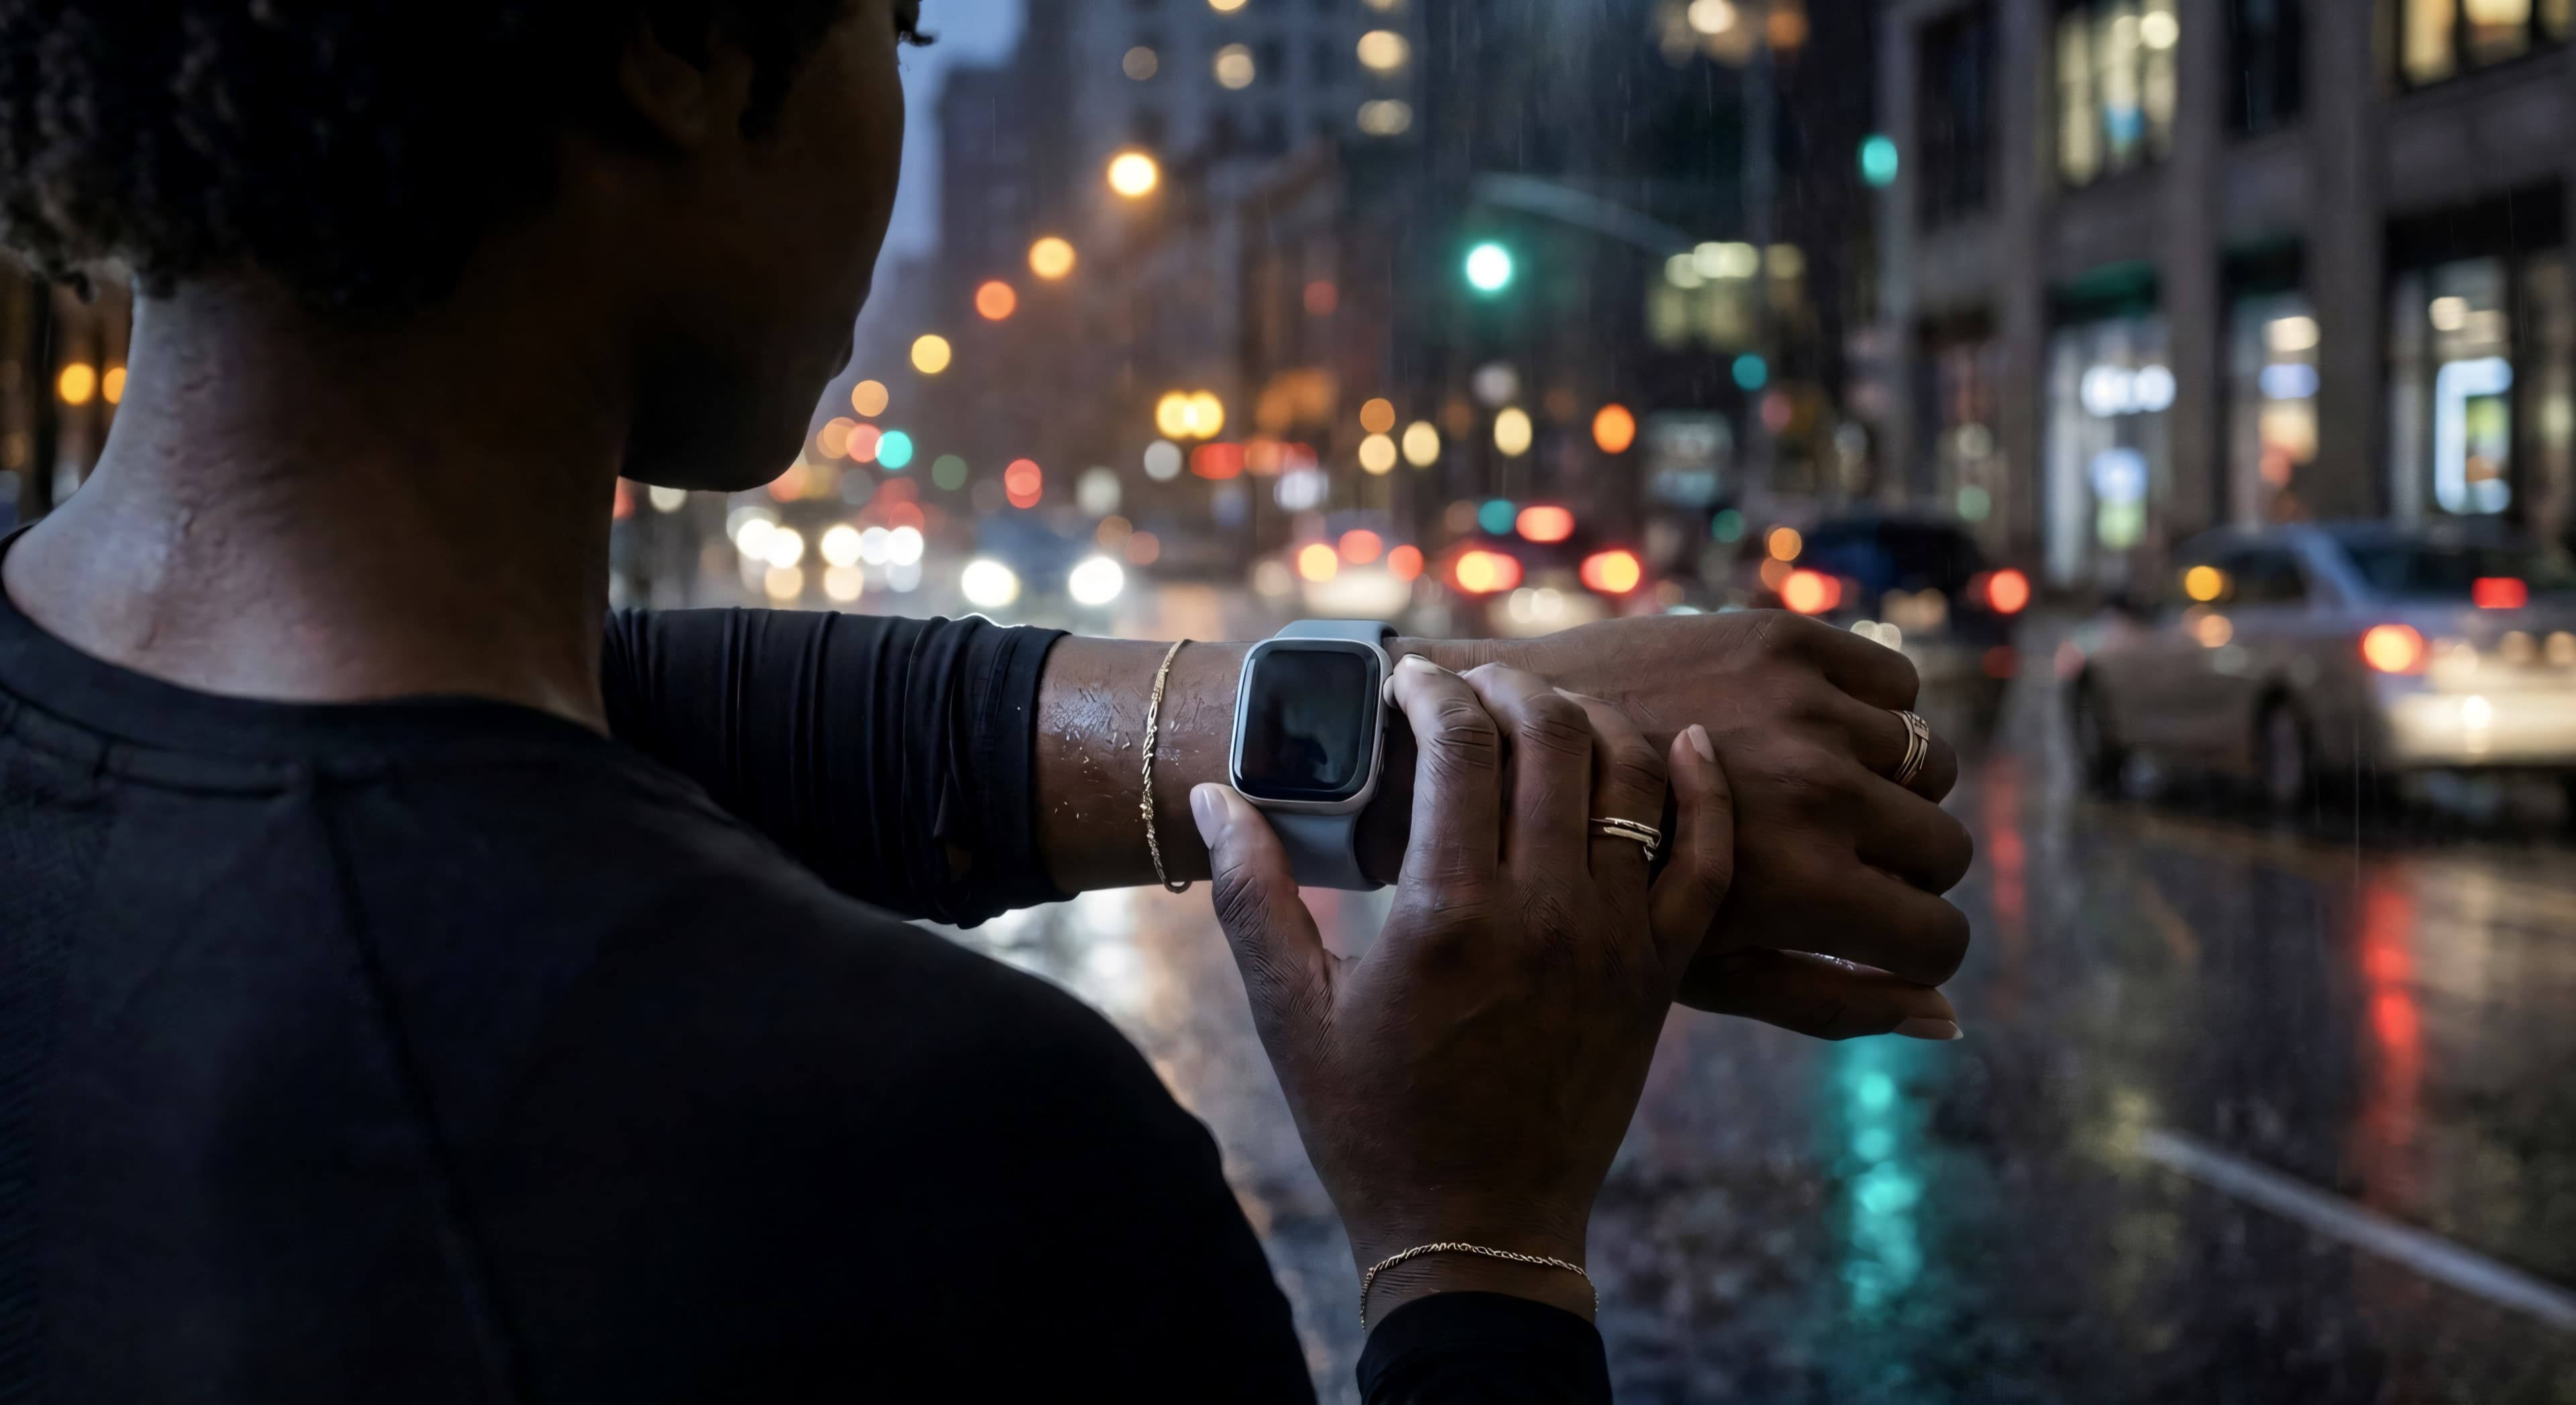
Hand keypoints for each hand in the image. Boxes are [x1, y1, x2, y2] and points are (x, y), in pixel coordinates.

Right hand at [1192, 658, 1734, 1326]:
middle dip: (1509, 686)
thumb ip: (1251, 895)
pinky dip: (1706, 791)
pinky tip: (1689, 743)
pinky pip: (1708, 860)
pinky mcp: (1658, 974)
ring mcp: (1614, 940)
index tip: (1407, 679)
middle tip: (1472, 685)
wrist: (1477, 1233)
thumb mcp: (1290, 1013)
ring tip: (1549, 710)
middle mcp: (1544, 912)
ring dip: (1595, 720)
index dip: (1433, 689)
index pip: (1461, 745)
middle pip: (1553, 738)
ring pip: (1633, 778)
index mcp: (1447, 914)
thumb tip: (1214, 795)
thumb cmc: (1370, 1124)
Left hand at [1415, 612, 1972, 1040]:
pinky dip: (1868, 708)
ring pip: (1927, 759)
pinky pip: (1893, 681)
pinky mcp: (1781, 638)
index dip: (1918, 947)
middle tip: (1837, 863)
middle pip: (1943, 845)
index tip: (1884, 935)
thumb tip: (1949, 1020)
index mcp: (1803, 883)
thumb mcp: (1707, 968)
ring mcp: (1802, 708)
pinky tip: (1806, 730)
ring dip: (1885, 784)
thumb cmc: (1596, 886)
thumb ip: (1830, 998)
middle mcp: (1818, 790)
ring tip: (1814, 795)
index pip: (1939, 934)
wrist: (1499, 752)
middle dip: (1904, 868)